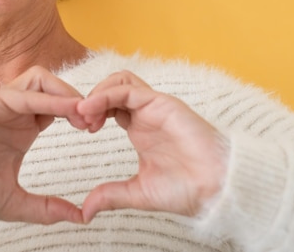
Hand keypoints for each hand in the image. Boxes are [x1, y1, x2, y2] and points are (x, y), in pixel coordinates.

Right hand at [0, 67, 86, 223]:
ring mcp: (2, 101)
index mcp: (25, 126)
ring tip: (82, 114)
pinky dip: (49, 100)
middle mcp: (15, 109)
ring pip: (40, 79)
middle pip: (53, 86)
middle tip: (94, 121)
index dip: (79, 113)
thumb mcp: (17, 202)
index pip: (59, 106)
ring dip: (64, 92)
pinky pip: (24, 93)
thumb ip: (48, 208)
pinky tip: (68, 111)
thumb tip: (81, 218)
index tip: (95, 130)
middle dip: (77, 98)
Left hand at [77, 71, 228, 221]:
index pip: (109, 106)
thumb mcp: (137, 192)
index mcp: (139, 128)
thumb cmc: (185, 190)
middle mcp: (146, 113)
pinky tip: (91, 109)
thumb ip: (110, 195)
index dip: (91, 113)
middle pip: (112, 88)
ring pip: (120, 80)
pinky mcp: (162, 103)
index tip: (80, 130)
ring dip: (97, 92)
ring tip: (84, 113)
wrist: (214, 190)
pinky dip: (106, 94)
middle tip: (79, 121)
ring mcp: (154, 106)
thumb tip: (84, 212)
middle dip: (91, 100)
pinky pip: (128, 89)